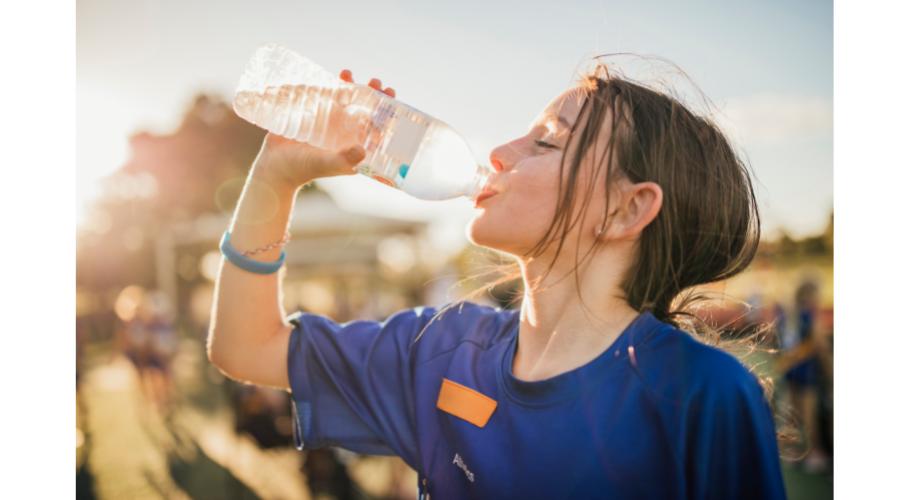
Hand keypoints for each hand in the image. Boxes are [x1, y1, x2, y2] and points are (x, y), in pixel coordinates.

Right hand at [252, 71, 396, 189]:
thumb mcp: (326, 164)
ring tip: (348, 73)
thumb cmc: (302, 169)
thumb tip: (363, 150)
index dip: (386, 113)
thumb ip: (343, 159)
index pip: (376, 127)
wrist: (275, 167)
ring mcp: (329, 123)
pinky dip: (330, 84)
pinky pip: (325, 96)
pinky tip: (333, 76)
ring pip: (345, 100)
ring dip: (351, 85)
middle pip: (364, 109)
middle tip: (376, 82)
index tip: (390, 97)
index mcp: (354, 145)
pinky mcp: (313, 115)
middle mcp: (345, 133)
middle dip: (372, 94)